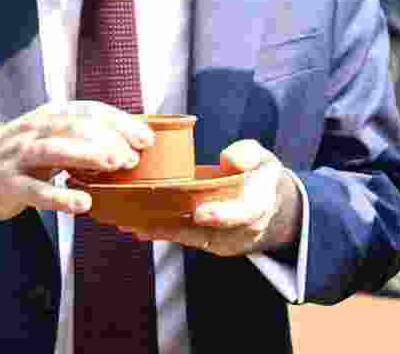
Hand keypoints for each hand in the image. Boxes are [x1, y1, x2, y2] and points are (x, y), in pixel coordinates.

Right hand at [0, 101, 155, 222]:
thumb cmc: (17, 155)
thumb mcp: (47, 136)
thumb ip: (80, 137)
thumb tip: (128, 144)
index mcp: (49, 117)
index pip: (89, 111)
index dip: (120, 122)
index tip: (147, 138)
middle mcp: (35, 131)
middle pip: (76, 126)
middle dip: (109, 139)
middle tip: (134, 158)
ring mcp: (19, 157)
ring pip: (56, 150)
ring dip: (89, 155)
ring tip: (116, 166)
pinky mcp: (7, 185)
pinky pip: (35, 191)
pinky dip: (60, 197)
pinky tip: (83, 204)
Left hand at [118, 140, 300, 256]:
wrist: (268, 204)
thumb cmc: (260, 175)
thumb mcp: (262, 157)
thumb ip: (248, 155)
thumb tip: (229, 159)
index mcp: (257, 207)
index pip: (241, 214)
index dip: (221, 215)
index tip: (200, 212)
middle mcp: (240, 231)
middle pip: (206, 232)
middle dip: (174, 227)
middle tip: (144, 220)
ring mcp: (223, 241)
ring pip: (189, 238)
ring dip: (160, 231)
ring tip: (130, 222)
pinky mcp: (208, 244)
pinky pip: (183, 239)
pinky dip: (161, 232)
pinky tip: (137, 225)